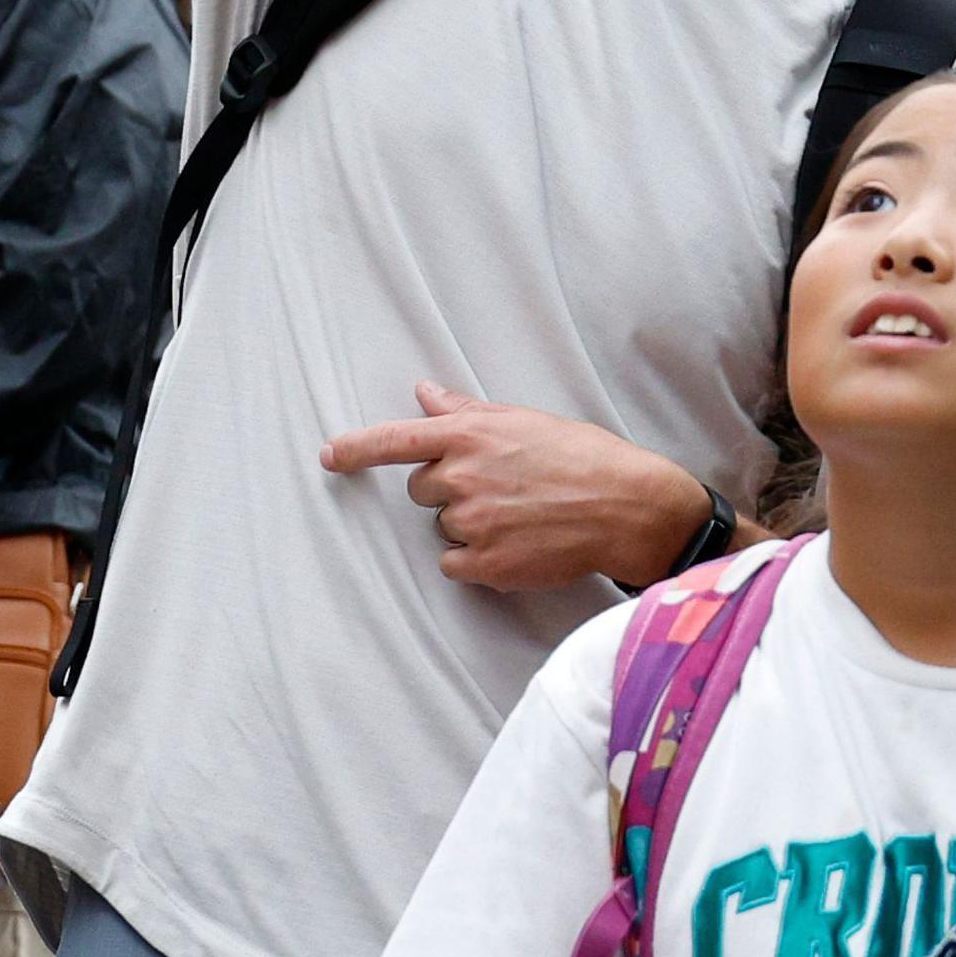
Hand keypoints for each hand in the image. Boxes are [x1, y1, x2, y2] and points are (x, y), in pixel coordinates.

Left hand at [320, 387, 711, 591]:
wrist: (625, 505)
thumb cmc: (580, 456)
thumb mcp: (522, 419)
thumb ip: (465, 411)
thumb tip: (424, 392)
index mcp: (468, 435)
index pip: (395, 440)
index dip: (356, 448)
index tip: (330, 456)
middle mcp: (462, 477)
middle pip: (421, 490)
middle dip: (448, 489)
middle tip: (499, 487)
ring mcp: (471, 522)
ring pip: (444, 527)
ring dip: (470, 524)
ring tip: (520, 514)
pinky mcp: (485, 563)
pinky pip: (456, 564)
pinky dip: (478, 559)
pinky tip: (517, 543)